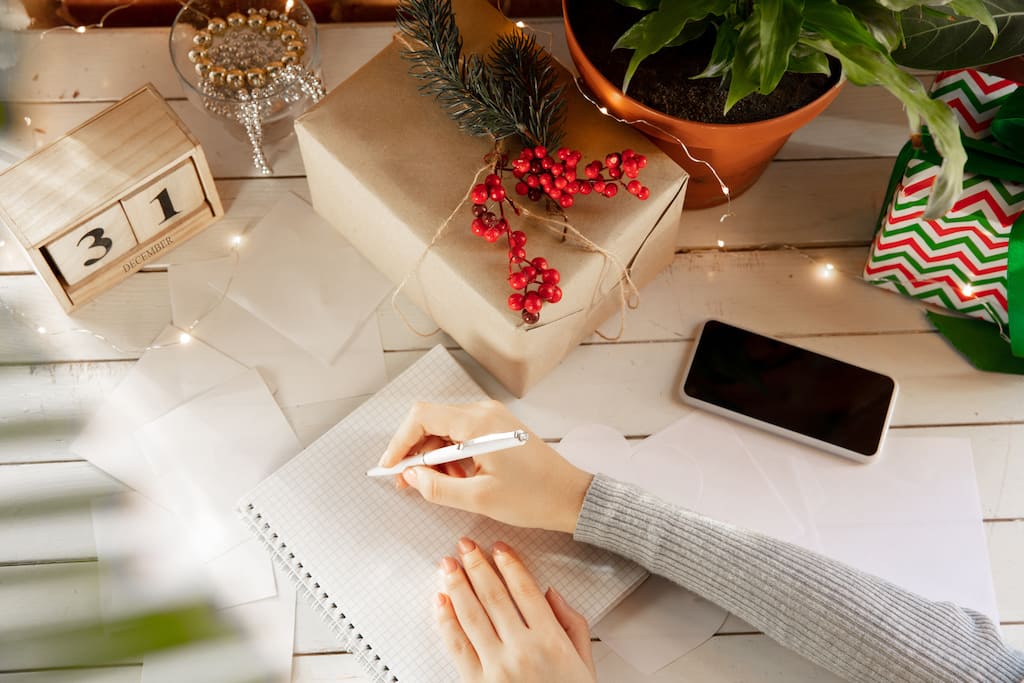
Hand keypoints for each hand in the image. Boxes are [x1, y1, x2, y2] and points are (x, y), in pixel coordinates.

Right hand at [380, 400, 593, 532]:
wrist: (570, 496)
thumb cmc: (533, 497)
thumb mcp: (479, 499)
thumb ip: (438, 488)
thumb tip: (411, 478)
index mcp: (478, 424)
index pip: (422, 416)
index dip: (399, 441)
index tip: (390, 467)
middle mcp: (484, 412)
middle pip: (432, 422)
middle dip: (416, 453)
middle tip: (409, 484)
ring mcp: (492, 418)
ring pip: (446, 429)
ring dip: (435, 457)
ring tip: (441, 486)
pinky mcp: (498, 428)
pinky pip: (463, 434)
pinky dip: (452, 455)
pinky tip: (459, 478)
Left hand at [436, 537, 595, 682]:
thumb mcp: (585, 661)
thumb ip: (572, 623)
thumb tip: (550, 592)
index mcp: (550, 638)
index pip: (525, 590)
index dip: (510, 564)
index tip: (498, 547)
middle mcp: (522, 649)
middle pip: (494, 596)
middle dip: (477, 566)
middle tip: (465, 545)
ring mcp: (497, 667)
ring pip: (472, 616)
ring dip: (457, 586)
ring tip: (448, 566)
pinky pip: (457, 646)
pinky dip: (446, 621)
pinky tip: (440, 602)